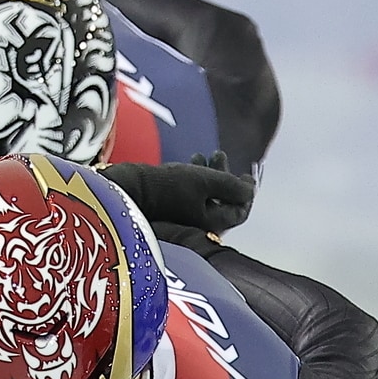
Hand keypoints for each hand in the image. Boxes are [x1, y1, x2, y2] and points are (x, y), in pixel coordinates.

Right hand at [101, 151, 255, 232]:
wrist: (127, 189)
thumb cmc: (166, 186)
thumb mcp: (205, 181)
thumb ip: (232, 185)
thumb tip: (250, 189)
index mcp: (210, 223)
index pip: (240, 211)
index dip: (247, 191)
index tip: (247, 173)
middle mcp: (198, 224)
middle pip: (223, 202)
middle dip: (227, 178)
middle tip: (222, 156)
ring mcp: (183, 217)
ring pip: (206, 196)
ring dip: (210, 174)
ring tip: (205, 154)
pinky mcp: (169, 209)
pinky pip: (190, 194)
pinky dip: (195, 178)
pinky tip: (190, 161)